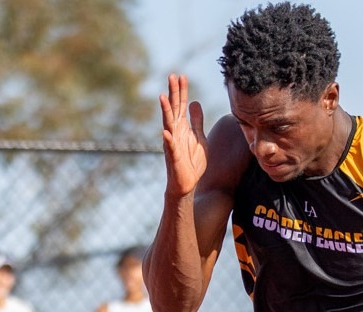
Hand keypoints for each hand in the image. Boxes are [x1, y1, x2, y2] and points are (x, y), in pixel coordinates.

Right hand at [159, 74, 207, 195]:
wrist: (187, 183)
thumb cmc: (191, 161)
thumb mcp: (199, 137)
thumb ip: (197, 121)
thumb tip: (195, 103)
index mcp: (182, 127)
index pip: (181, 105)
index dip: (182, 91)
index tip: (181, 76)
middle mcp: (175, 133)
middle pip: (173, 109)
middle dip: (173, 93)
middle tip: (172, 76)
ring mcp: (172, 144)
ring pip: (168, 125)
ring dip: (166, 111)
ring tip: (163, 97)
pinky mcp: (174, 158)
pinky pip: (170, 149)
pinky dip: (168, 141)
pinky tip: (165, 133)